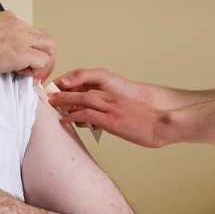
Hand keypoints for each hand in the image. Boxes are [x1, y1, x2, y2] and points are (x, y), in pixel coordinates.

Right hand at [0, 12, 55, 80]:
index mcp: (8, 18)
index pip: (29, 32)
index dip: (29, 48)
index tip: (23, 61)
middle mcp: (19, 25)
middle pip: (45, 38)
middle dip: (44, 55)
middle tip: (37, 70)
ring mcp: (23, 38)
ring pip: (50, 48)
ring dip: (43, 63)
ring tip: (32, 75)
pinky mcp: (23, 53)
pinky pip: (42, 62)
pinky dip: (35, 71)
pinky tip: (21, 74)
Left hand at [48, 68, 175, 147]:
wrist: (164, 123)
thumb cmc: (152, 123)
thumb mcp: (133, 116)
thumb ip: (117, 116)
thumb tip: (106, 124)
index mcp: (117, 97)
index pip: (91, 88)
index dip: (75, 89)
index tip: (62, 91)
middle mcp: (112, 99)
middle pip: (83, 91)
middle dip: (65, 91)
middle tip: (50, 94)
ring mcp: (111, 108)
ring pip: (81, 99)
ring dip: (64, 100)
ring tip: (51, 103)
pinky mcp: (111, 120)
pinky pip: (87, 115)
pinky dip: (73, 116)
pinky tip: (64, 120)